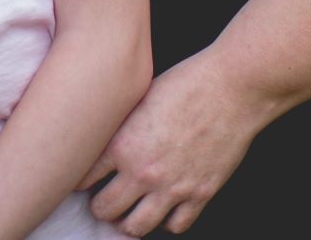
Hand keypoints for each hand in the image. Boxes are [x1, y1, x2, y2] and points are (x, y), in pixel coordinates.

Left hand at [78, 53, 267, 235]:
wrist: (231, 88)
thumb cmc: (187, 84)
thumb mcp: (139, 99)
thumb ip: (121, 129)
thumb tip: (106, 142)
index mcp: (122, 145)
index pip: (84, 179)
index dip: (80, 180)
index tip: (83, 181)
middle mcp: (143, 172)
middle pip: (105, 210)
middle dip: (101, 207)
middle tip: (103, 201)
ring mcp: (172, 187)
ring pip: (136, 227)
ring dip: (128, 222)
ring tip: (129, 213)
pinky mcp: (200, 194)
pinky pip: (176, 225)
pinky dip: (167, 220)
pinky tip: (165, 208)